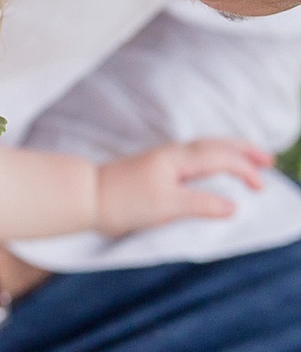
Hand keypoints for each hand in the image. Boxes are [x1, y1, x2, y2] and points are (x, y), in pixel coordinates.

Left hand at [95, 138, 272, 236]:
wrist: (83, 197)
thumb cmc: (121, 202)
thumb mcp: (166, 206)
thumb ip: (201, 204)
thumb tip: (232, 206)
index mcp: (177, 159)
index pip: (221, 158)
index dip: (245, 170)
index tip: (260, 188)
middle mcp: (170, 154)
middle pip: (215, 145)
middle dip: (243, 151)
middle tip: (268, 159)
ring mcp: (160, 160)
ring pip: (202, 149)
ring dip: (227, 152)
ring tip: (246, 160)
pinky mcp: (151, 169)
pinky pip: (190, 158)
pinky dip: (209, 158)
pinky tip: (208, 168)